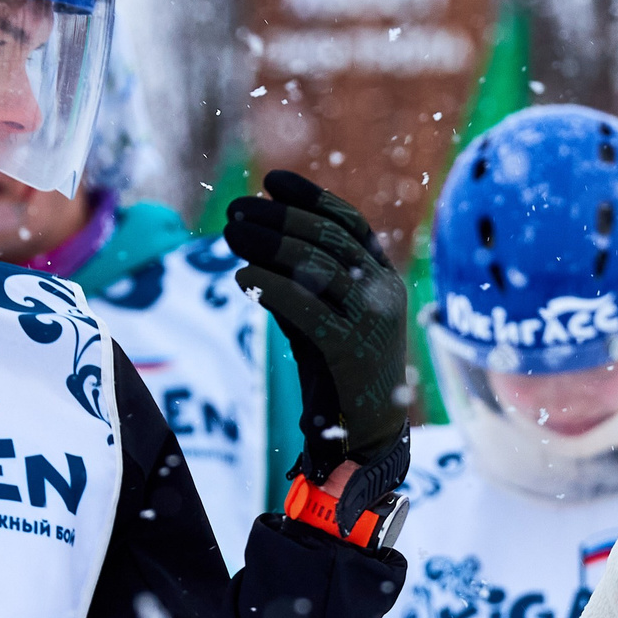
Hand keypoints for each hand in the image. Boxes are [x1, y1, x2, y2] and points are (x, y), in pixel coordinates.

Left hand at [225, 170, 411, 480]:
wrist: (366, 436)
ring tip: (232, 235)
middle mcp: (385, 294)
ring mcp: (372, 321)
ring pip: (319, 266)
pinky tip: (242, 279)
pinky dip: (271, 288)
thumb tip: (256, 237)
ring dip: (269, 245)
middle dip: (279, 219)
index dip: (312, 198)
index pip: (350, 223)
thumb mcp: (324, 315)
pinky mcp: (352, 350)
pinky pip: (306, 307)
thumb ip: (303, 280)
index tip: (273, 181)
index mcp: (385, 280)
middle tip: (236, 210)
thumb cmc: (339, 374)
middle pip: (330, 238)